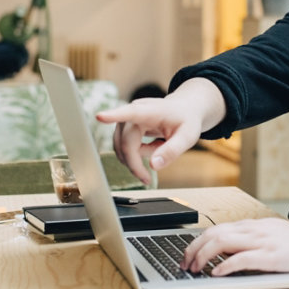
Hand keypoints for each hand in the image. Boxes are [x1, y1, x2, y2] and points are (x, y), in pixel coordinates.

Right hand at [96, 79, 224, 183]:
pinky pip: (125, 147)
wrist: (184, 109)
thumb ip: (172, 151)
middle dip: (135, 164)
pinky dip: (137, 153)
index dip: (114, 116)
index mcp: (150, 111)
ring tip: (159, 148)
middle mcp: (134, 112)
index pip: (130, 113)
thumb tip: (153, 166)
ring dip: (138, 157)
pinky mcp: (124, 127)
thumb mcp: (188, 136)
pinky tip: (153, 146)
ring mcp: (127, 120)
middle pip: (125, 144)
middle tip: (147, 180)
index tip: (100, 116)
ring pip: (122, 148)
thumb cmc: (186, 120)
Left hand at [180, 213, 288, 275]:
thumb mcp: (267, 233)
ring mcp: (261, 242)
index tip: (187, 255)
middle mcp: (252, 231)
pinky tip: (216, 273)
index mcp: (249, 226)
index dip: (196, 242)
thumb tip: (224, 250)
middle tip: (185, 265)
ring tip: (195, 269)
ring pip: (222, 243)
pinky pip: (241, 259)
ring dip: (203, 257)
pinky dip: (225, 266)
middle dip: (193, 250)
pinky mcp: (270, 257)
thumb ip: (247, 238)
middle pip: (212, 234)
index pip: (214, 230)